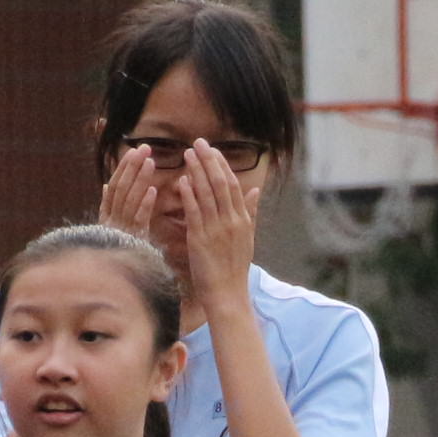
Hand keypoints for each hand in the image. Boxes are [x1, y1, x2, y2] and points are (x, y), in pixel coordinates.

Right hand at [97, 149, 156, 242]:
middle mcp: (112, 219)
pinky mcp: (133, 240)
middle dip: (133, 167)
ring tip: (150, 162)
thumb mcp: (109, 226)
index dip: (123, 167)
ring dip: (140, 179)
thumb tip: (106, 184)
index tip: (133, 151)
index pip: (115, 185)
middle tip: (145, 148)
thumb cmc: (116, 249)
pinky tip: (153, 191)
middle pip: (122, 188)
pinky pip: (139, 220)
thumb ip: (108, 204)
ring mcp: (122, 229)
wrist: (112, 279)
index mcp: (106, 214)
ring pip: (130, 200)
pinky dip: (145, 205)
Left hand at [173, 138, 259, 315]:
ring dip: (197, 171)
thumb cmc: (234, 268)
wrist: (228, 294)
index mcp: (242, 219)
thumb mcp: (247, 238)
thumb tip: (256, 190)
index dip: (222, 165)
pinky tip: (182, 180)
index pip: (233, 185)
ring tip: (188, 154)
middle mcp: (231, 221)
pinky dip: (189, 194)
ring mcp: (217, 229)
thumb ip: (250, 212)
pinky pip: (195, 212)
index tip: (212, 149)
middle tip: (198, 142)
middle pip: (221, 183)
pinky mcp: (201, 240)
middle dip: (209, 160)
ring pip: (207, 193)